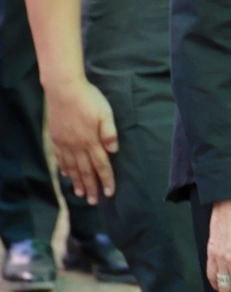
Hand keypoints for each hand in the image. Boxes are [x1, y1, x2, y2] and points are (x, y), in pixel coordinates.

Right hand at [44, 78, 116, 203]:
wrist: (63, 89)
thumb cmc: (89, 99)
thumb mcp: (106, 113)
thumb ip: (110, 133)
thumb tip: (113, 151)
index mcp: (91, 141)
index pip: (101, 166)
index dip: (106, 180)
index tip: (109, 193)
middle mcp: (77, 146)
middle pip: (85, 171)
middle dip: (90, 187)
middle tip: (93, 202)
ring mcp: (64, 143)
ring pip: (71, 167)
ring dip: (76, 182)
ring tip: (80, 194)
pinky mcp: (56, 138)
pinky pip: (60, 158)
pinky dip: (64, 169)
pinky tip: (66, 176)